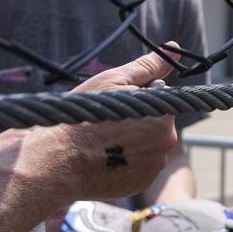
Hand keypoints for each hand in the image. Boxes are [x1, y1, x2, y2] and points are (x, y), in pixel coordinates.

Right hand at [40, 48, 179, 203]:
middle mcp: (167, 143)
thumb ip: (147, 67)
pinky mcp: (142, 183)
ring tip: (103, 142)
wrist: (57, 162)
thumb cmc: (84, 118)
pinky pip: (139, 166)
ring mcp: (155, 166)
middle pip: (156, 125)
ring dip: (131, 143)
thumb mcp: (114, 82)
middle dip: (137, 122)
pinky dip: (126, 162)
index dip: (136, 100)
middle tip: (107, 125)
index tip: (116, 105)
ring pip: (148, 146)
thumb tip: (175, 48)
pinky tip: (105, 159)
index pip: (158, 102)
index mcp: (164, 116)